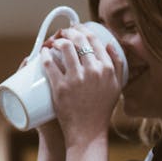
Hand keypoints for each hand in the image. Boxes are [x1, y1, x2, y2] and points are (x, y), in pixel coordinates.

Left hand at [41, 27, 125, 148]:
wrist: (87, 132)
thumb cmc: (101, 109)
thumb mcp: (116, 87)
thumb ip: (118, 65)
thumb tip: (110, 44)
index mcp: (107, 69)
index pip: (94, 40)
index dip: (83, 29)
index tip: (76, 29)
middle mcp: (93, 71)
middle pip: (78, 40)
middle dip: (68, 32)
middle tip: (62, 34)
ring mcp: (76, 79)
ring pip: (64, 48)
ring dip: (55, 40)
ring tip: (52, 43)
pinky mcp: (61, 88)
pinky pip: (50, 64)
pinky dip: (45, 55)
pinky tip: (42, 52)